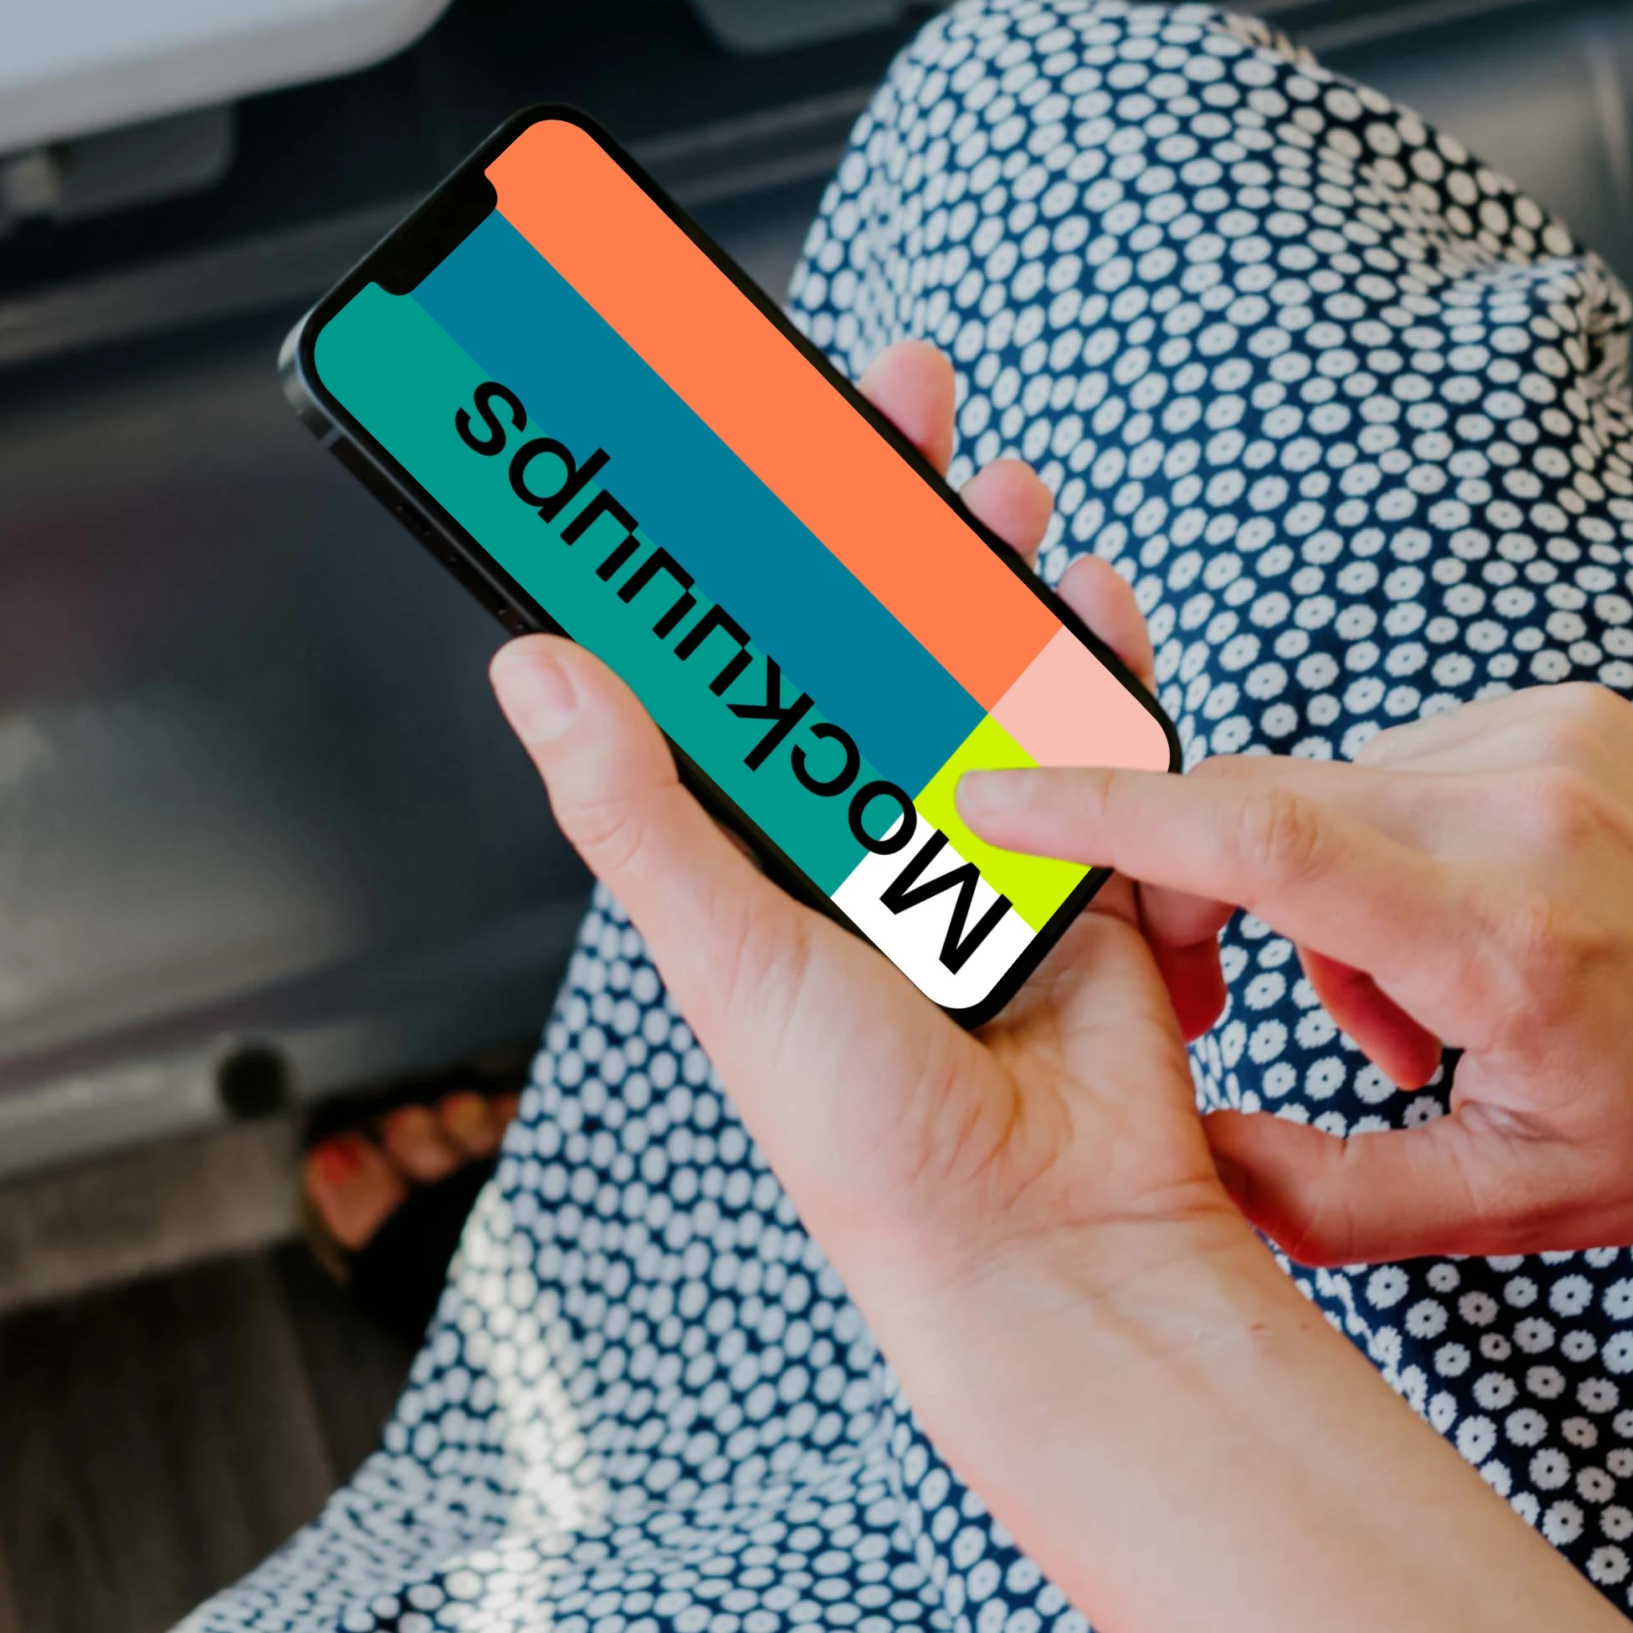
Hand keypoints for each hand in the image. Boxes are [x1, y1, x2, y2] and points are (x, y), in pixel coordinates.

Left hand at [486, 344, 1243, 1331]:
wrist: (1040, 1239)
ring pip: (977, 663)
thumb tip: (535, 668)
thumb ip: (639, 809)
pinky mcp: (1085, 861)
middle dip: (880, 508)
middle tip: (885, 394)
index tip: (718, 437)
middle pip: (864, 632)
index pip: (730, 665)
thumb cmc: (866, 1139)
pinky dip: (1097, 658)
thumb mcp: (723, 953)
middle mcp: (862, 836)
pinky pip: (1094, 734)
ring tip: (986, 478)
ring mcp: (977, 841)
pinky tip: (1083, 596)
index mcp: (757, 854)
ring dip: (985, 562)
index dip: (728, 551)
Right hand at [958, 685, 1632, 1262]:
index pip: (1262, 840)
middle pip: (1266, 806)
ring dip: (1320, 895)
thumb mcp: (1520, 1206)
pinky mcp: (1560, 710)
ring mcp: (1544, 742)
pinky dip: (1388, 852)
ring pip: (1329, 794)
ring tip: (1419, 1011)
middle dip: (1205, 894)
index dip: (1112, 813)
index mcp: (1503, 941)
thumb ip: (1329, 1193)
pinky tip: (1467, 937)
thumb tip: (1181, 1162)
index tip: (1002, 798)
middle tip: (1236, 1005)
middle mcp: (1519, 812)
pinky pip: (1402, 769)